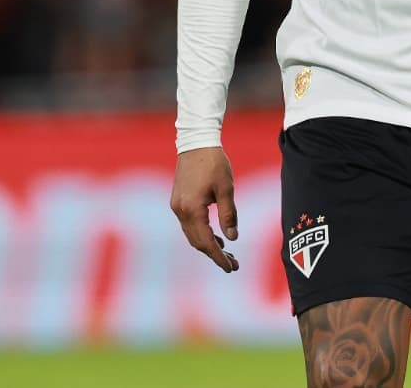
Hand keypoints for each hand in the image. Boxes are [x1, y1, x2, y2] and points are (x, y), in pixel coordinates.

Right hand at [170, 147, 240, 271]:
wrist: (196, 142)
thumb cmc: (214, 163)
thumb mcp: (226, 188)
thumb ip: (228, 215)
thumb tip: (232, 238)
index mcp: (192, 209)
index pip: (206, 242)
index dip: (219, 257)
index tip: (231, 268)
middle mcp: (180, 211)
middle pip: (197, 242)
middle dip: (215, 254)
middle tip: (233, 264)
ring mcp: (176, 206)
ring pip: (191, 234)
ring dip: (208, 245)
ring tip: (227, 252)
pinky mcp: (178, 201)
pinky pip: (189, 224)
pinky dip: (201, 233)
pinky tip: (215, 235)